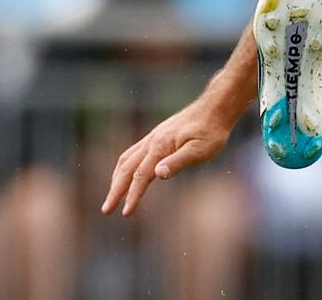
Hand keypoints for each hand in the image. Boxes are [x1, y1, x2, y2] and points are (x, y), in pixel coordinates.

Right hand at [102, 94, 232, 216]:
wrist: (215, 108)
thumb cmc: (211, 131)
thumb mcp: (200, 150)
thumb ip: (178, 162)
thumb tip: (157, 174)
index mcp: (160, 146)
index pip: (141, 176)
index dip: (132, 195)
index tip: (126, 213)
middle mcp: (152, 141)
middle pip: (126, 168)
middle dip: (115, 190)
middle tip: (106, 210)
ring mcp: (153, 137)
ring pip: (126, 159)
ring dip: (117, 178)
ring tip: (112, 196)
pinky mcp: (157, 136)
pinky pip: (133, 152)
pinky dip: (125, 166)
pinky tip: (127, 174)